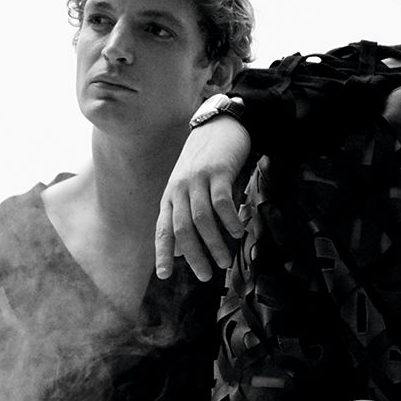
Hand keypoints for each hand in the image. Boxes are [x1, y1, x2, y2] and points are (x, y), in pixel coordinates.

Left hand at [155, 117, 250, 280]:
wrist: (220, 124)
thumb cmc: (206, 162)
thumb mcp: (189, 187)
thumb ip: (185, 215)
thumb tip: (179, 250)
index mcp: (171, 196)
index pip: (163, 229)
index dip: (162, 253)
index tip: (164, 276)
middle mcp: (179, 189)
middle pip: (182, 229)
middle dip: (193, 255)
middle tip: (206, 275)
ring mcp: (197, 179)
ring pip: (201, 219)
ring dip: (213, 243)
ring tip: (225, 261)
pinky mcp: (217, 171)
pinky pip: (221, 201)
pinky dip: (229, 220)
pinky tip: (238, 233)